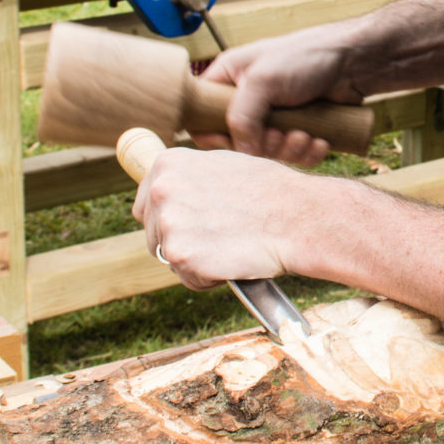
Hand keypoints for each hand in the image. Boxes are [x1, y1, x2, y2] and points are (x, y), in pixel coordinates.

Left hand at [134, 146, 312, 287]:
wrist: (297, 216)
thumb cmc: (270, 191)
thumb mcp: (222, 166)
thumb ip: (190, 178)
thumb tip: (172, 191)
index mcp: (167, 164)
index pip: (146, 204)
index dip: (171, 220)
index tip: (194, 226)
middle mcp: (161, 190)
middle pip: (154, 234)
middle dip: (182, 242)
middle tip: (219, 238)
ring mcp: (169, 224)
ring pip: (170, 258)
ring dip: (197, 261)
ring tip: (230, 246)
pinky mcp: (182, 255)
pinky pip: (189, 279)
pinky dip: (209, 279)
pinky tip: (233, 260)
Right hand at [200, 25, 363, 165]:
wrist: (353, 61)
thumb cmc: (305, 57)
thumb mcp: (264, 81)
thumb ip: (242, 117)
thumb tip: (242, 151)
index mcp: (228, 79)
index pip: (202, 117)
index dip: (214, 136)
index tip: (234, 143)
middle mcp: (248, 99)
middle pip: (239, 142)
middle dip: (263, 146)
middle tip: (280, 136)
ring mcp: (274, 115)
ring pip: (268, 152)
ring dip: (288, 151)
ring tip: (305, 136)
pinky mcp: (298, 128)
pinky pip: (294, 154)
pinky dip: (307, 153)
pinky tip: (320, 141)